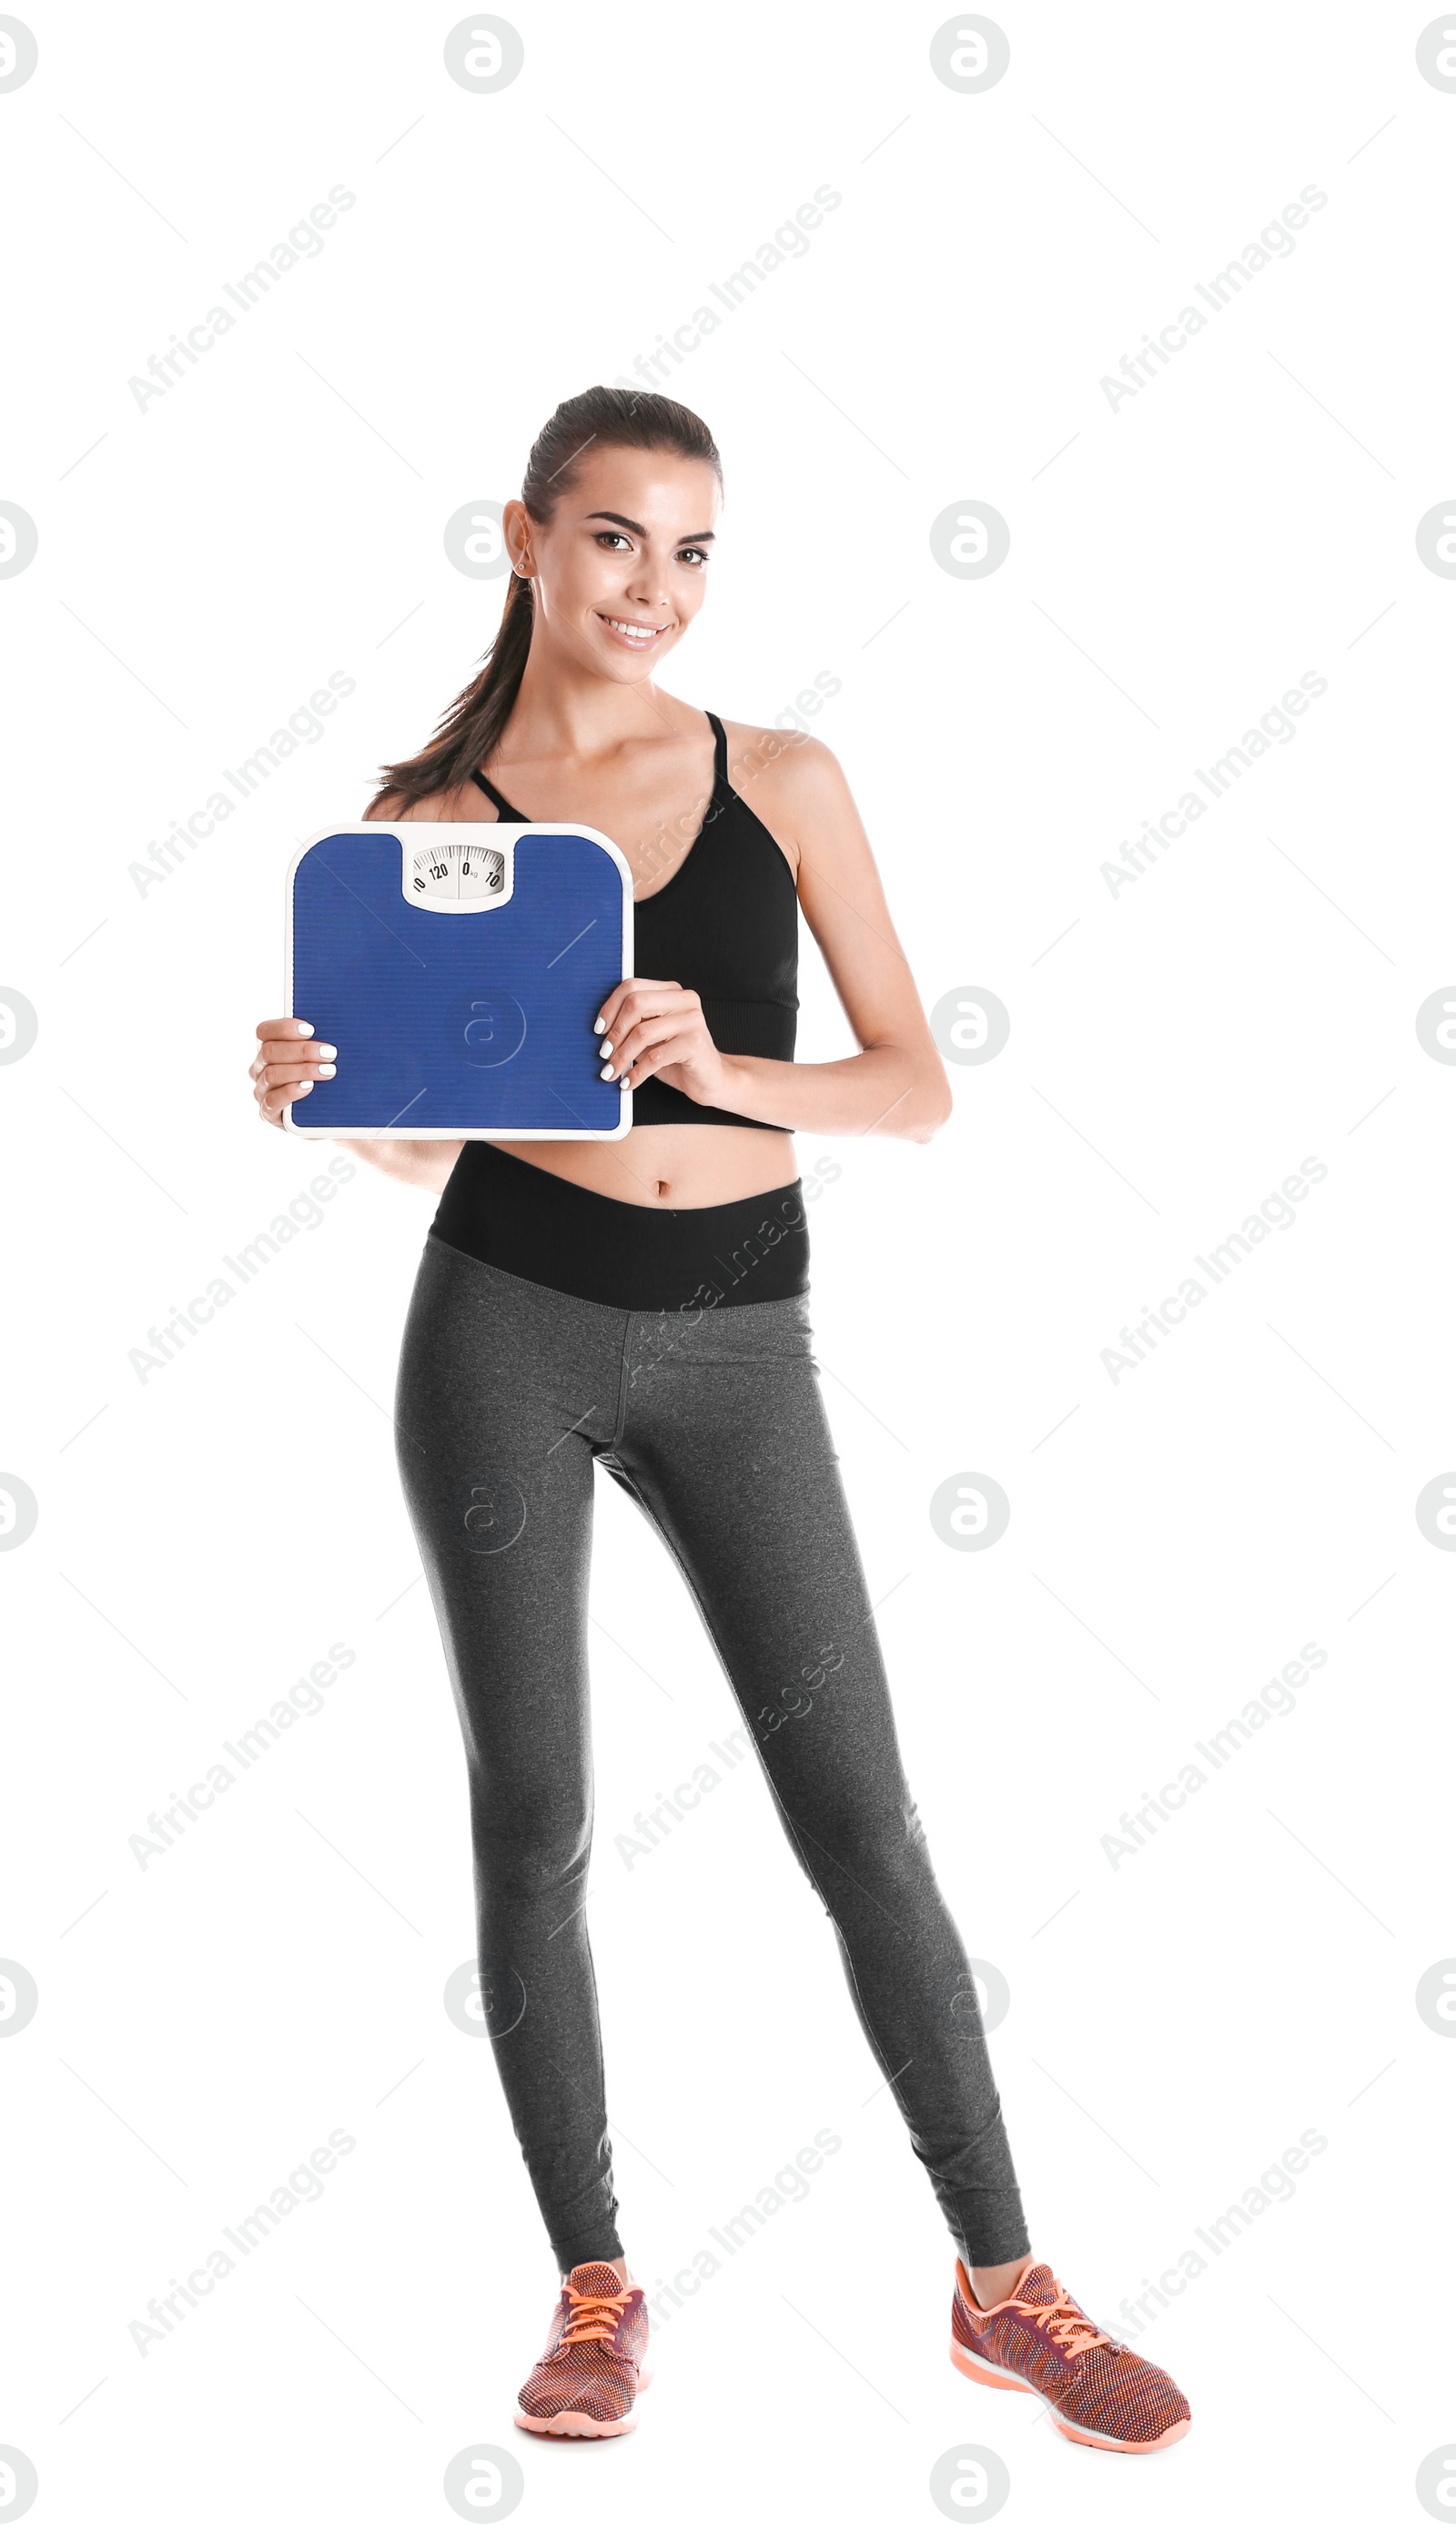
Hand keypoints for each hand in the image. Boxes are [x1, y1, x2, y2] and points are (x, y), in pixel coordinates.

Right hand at [251, 1016, 336, 1126]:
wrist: (323, 1115)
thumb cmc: (320, 1079)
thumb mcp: (317, 1058)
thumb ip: (317, 1042)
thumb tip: (334, 1025)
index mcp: (267, 1048)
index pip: (264, 1031)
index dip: (285, 1028)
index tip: (311, 1030)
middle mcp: (259, 1068)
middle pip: (270, 1051)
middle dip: (302, 1050)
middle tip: (330, 1052)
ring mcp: (261, 1091)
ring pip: (272, 1074)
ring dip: (303, 1070)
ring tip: (329, 1071)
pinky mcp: (267, 1113)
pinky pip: (272, 1100)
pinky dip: (291, 1092)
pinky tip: (309, 1087)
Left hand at [594, 978, 732, 1109]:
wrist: (711, 1080)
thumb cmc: (677, 1059)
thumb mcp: (651, 1037)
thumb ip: (632, 1025)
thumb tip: (601, 1030)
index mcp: (671, 991)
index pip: (632, 987)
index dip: (610, 1008)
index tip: (599, 1030)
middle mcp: (684, 1000)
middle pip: (636, 1003)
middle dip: (615, 1032)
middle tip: (604, 1053)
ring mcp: (692, 1019)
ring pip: (642, 1032)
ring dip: (621, 1056)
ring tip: (611, 1072)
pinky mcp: (694, 1043)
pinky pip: (655, 1056)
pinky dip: (637, 1072)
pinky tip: (629, 1082)